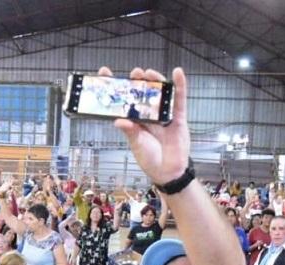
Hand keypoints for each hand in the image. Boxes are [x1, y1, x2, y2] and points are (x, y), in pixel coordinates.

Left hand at [101, 66, 188, 184]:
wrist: (168, 172)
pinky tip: (177, 74)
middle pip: (142, 93)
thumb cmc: (150, 159)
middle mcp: (148, 114)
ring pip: (159, 93)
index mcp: (134, 120)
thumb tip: (118, 121)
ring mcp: (163, 114)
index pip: (123, 101)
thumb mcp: (137, 145)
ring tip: (149, 73)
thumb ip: (130, 132)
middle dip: (138, 82)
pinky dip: (179, 86)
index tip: (105, 74)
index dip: (115, 88)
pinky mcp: (178, 117)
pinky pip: (178, 100)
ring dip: (155, 81)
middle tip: (134, 73)